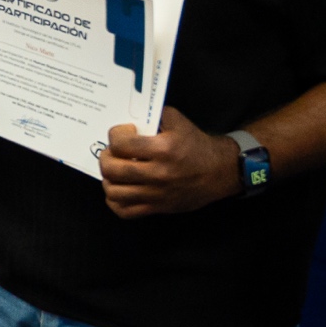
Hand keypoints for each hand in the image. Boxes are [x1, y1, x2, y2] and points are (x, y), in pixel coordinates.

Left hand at [97, 106, 240, 217]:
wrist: (219, 172)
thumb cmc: (197, 145)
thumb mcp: (178, 122)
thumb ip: (154, 115)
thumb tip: (130, 118)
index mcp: (163, 149)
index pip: (121, 144)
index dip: (115, 135)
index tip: (124, 133)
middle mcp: (158, 174)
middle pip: (112, 169)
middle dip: (106, 157)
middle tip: (113, 152)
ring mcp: (156, 194)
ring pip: (114, 192)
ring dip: (108, 179)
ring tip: (115, 170)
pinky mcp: (157, 208)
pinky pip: (125, 211)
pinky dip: (115, 201)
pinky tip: (120, 189)